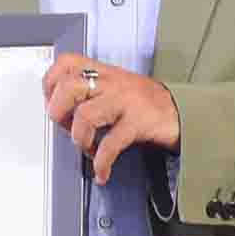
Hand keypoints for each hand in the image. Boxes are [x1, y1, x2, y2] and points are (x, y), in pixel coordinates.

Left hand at [42, 55, 180, 181]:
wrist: (184, 112)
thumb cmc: (148, 103)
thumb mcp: (118, 87)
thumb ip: (93, 92)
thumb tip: (62, 112)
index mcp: (105, 72)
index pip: (67, 64)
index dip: (51, 84)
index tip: (51, 102)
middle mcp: (113, 82)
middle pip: (69, 87)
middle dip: (58, 111)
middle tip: (64, 127)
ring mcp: (126, 100)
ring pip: (85, 114)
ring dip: (78, 138)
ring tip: (86, 148)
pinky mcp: (138, 121)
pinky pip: (111, 143)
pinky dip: (102, 162)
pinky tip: (102, 171)